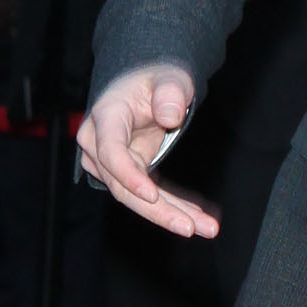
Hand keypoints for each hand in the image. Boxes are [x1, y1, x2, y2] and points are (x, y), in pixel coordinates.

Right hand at [76, 63, 218, 239]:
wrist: (149, 86)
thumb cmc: (157, 79)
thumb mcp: (169, 78)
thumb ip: (170, 92)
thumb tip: (170, 116)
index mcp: (106, 117)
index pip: (110, 152)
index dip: (129, 176)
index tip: (151, 195)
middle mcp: (99, 144)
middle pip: (122, 186)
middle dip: (158, 210)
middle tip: (190, 227)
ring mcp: (110, 162)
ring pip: (136, 198)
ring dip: (171, 215)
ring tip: (206, 228)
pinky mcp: (128, 173)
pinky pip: (149, 197)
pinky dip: (174, 208)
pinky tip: (199, 220)